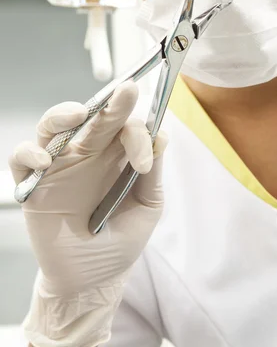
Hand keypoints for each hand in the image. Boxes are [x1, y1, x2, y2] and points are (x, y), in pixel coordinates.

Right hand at [8, 80, 167, 345]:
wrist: (94, 278)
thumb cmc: (121, 239)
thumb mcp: (147, 207)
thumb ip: (152, 173)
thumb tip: (162, 134)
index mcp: (117, 154)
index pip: (126, 126)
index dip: (138, 134)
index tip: (144, 161)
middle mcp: (88, 153)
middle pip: (95, 116)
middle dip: (112, 103)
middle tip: (128, 90)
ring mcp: (60, 166)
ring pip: (53, 125)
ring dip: (63, 114)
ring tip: (79, 115)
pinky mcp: (34, 185)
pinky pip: (22, 158)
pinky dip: (29, 153)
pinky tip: (45, 161)